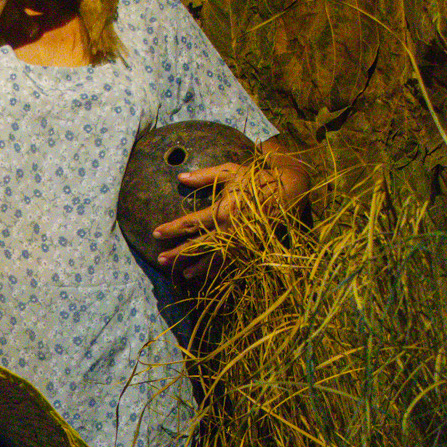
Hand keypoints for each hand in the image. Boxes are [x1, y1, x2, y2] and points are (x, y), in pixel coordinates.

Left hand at [152, 158, 292, 281]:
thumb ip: (205, 176)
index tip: (156, 232)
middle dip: (178, 253)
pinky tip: (209, 274)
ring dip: (197, 267)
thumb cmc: (258, 178)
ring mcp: (241, 242)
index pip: (191, 222)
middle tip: (160, 259)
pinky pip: (232, 262)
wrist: (290, 191)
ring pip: (214, 259)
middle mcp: (230, 229)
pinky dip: (219, 269)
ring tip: (182, 275)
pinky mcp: (252, 247)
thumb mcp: (231, 172)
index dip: (172, 229)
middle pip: (198, 245)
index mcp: (223, 210)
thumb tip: (181, 177)